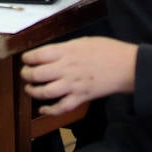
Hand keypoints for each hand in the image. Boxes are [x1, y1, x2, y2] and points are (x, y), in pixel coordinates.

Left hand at [20, 36, 136, 114]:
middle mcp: (66, 68)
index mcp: (66, 51)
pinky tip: (43, 109)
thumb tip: (51, 53)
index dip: (27, 58)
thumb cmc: (107, 50)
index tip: (25, 59)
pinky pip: (61, 107)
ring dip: (33, 91)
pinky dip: (49, 110)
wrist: (126, 66)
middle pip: (37, 74)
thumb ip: (65, 48)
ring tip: (30, 89)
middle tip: (25, 73)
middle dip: (26, 74)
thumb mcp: (83, 41)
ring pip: (45, 92)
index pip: (38, 55)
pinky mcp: (80, 97)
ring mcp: (72, 84)